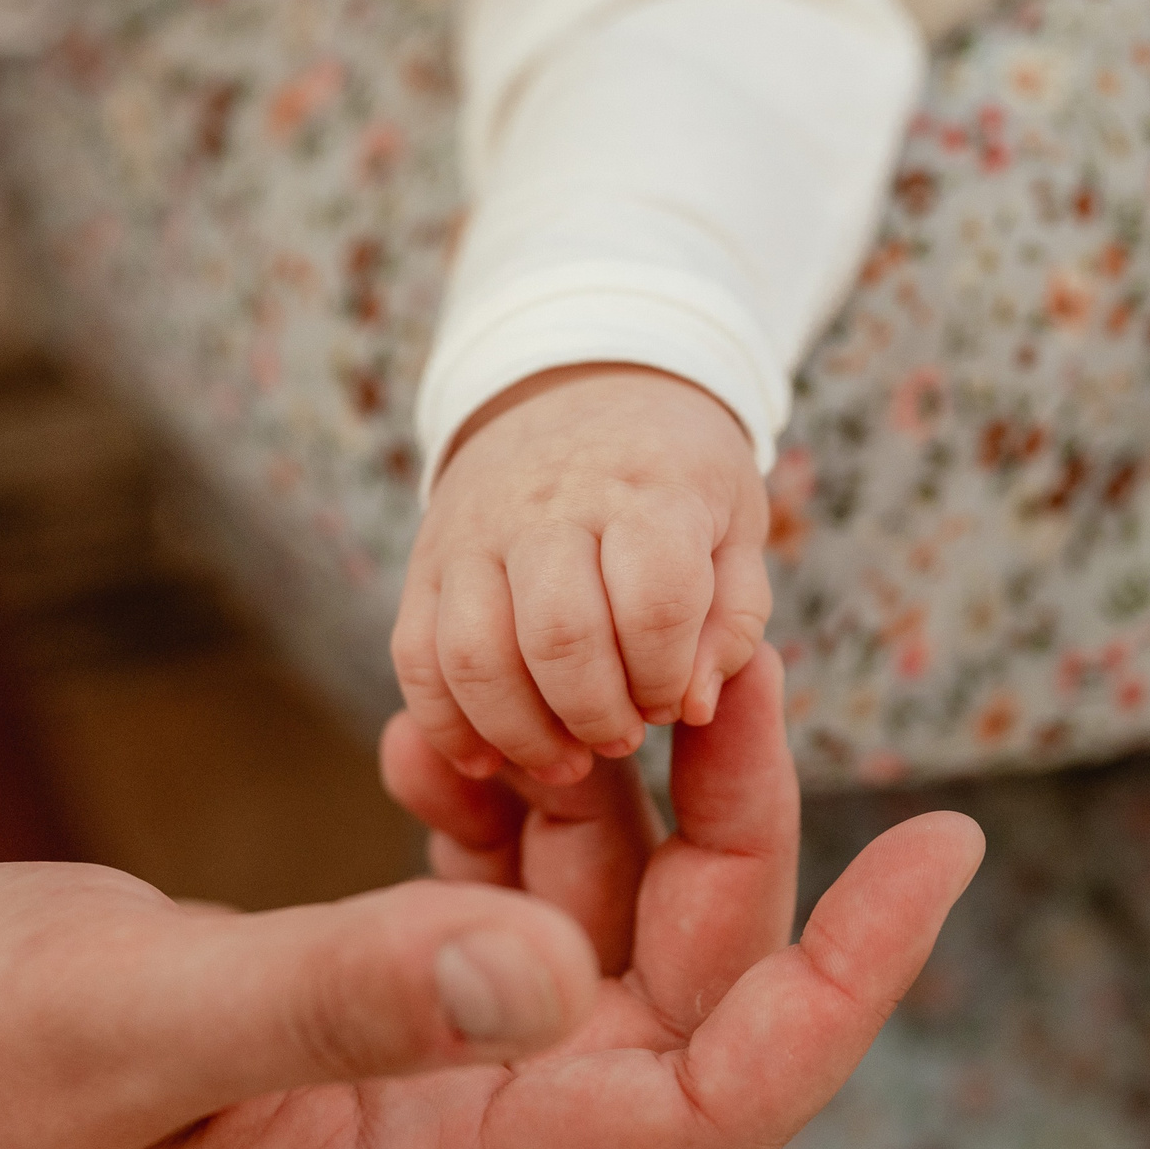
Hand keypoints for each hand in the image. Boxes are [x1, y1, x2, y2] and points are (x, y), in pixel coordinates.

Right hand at [0, 650, 981, 1148]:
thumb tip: (556, 964)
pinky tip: (464, 742)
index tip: (943, 842)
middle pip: (668, 1004)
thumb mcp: (131, 1019)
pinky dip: (502, 827)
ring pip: (583, 954)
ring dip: (618, 813)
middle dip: (732, 837)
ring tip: (620, 664)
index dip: (839, 983)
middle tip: (746, 653)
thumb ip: (344, 989)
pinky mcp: (335, 1033)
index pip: (701, 1102)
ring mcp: (387, 1095)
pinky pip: (479, 927)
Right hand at [395, 364, 772, 783]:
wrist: (578, 389)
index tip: (673, 699)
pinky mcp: (427, 560)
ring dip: (521, 731)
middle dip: (596, 713)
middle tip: (622, 737)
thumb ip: (732, 620)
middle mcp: (552, 504)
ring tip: (566, 759)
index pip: (654, 601)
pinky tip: (486, 760)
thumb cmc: (673, 480)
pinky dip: (443, 722)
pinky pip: (414, 656)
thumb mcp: (735, 525)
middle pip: (559, 635)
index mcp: (648, 489)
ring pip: (474, 654)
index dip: (667, 675)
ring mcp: (476, 530)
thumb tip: (691, 707)